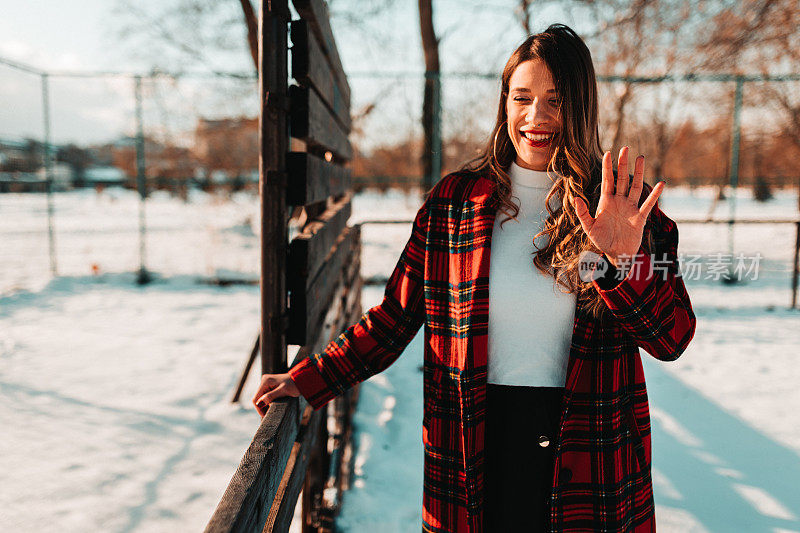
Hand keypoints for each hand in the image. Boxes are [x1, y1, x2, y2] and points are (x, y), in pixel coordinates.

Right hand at [252, 373, 300, 415]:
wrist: (302, 380)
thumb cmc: (294, 384)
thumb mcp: (283, 391)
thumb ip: (271, 396)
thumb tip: (259, 403)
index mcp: (265, 381)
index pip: (256, 398)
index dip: (259, 409)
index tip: (265, 416)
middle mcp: (264, 381)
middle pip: (258, 399)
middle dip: (262, 407)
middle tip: (269, 416)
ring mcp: (267, 384)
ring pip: (262, 398)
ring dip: (265, 405)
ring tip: (272, 412)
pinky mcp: (271, 386)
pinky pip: (266, 396)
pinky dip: (269, 403)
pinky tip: (274, 406)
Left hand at [571, 147, 663, 266]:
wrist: (616, 254)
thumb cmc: (601, 241)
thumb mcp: (589, 228)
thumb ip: (583, 213)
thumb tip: (576, 198)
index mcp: (606, 202)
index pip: (607, 181)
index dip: (607, 167)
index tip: (608, 153)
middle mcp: (619, 201)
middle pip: (622, 179)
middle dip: (623, 164)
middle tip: (625, 148)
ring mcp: (630, 208)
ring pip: (635, 187)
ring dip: (638, 173)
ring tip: (641, 158)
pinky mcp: (640, 217)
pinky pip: (648, 204)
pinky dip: (654, 194)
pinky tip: (661, 184)